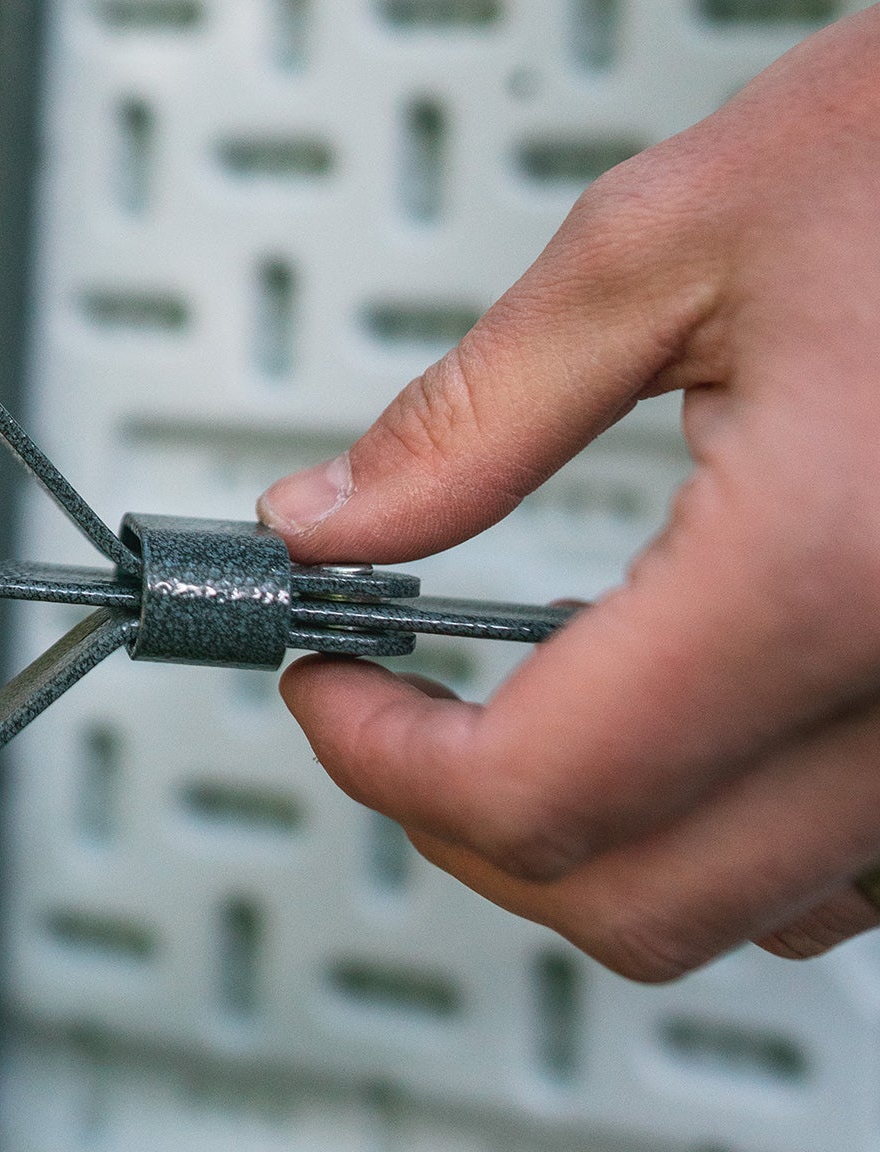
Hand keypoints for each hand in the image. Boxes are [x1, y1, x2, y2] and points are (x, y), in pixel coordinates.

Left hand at [256, 6, 879, 980]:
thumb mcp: (668, 239)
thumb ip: (475, 415)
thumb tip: (331, 525)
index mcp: (831, 571)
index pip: (551, 793)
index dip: (388, 764)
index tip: (326, 686)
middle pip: (644, 904)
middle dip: (469, 830)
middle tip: (385, 713)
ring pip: (763, 912)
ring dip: (614, 842)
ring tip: (523, 699)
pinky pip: (870, 865)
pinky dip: (752, 830)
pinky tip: (689, 707)